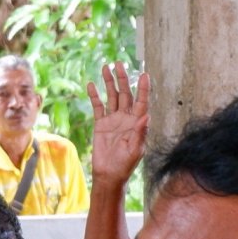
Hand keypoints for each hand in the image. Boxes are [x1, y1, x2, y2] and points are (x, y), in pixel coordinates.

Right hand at [87, 62, 149, 188]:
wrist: (109, 174)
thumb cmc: (125, 165)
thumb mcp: (135, 150)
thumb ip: (140, 133)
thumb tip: (145, 115)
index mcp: (138, 123)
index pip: (141, 102)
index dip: (143, 89)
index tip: (144, 75)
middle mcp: (126, 118)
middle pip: (126, 94)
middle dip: (123, 79)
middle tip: (119, 63)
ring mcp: (113, 119)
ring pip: (112, 96)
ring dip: (109, 82)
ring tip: (106, 67)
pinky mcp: (101, 124)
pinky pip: (98, 106)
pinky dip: (95, 95)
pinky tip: (92, 85)